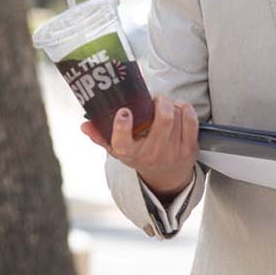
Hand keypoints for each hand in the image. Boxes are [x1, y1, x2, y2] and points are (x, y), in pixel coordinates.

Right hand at [80, 94, 198, 198]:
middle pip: (163, 122)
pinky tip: (180, 107)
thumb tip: (84, 125)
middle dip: (162, 102)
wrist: (165, 176)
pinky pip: (191, 121)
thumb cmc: (139, 154)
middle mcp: (151, 155)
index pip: (122, 143)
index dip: (122, 127)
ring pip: (177, 116)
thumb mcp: (118, 149)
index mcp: (129, 153)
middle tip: (157, 99)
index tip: (124, 111)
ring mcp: (172, 153)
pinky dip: (186, 108)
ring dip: (173, 105)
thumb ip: (101, 136)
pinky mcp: (189, 149)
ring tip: (166, 106)